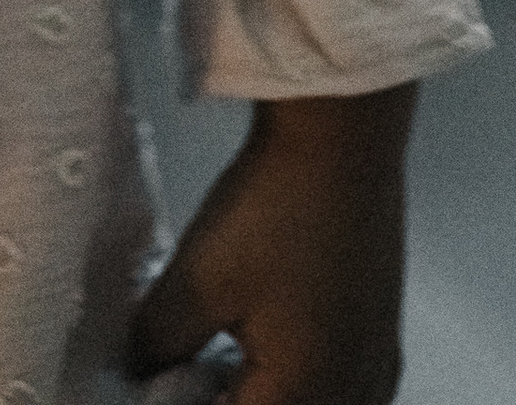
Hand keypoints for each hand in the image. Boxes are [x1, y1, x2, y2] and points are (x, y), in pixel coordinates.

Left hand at [127, 87, 415, 402]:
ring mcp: (376, 366)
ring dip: (265, 396)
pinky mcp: (381, 335)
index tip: (157, 384)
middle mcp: (355, 394)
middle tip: (179, 375)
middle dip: (231, 401)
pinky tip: (263, 354)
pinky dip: (301, 387)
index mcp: (308, 394)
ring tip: (215, 365)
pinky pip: (340, 391)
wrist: (343, 137)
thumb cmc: (276, 208)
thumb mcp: (198, 278)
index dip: (183, 404)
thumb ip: (157, 342)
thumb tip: (133, 373)